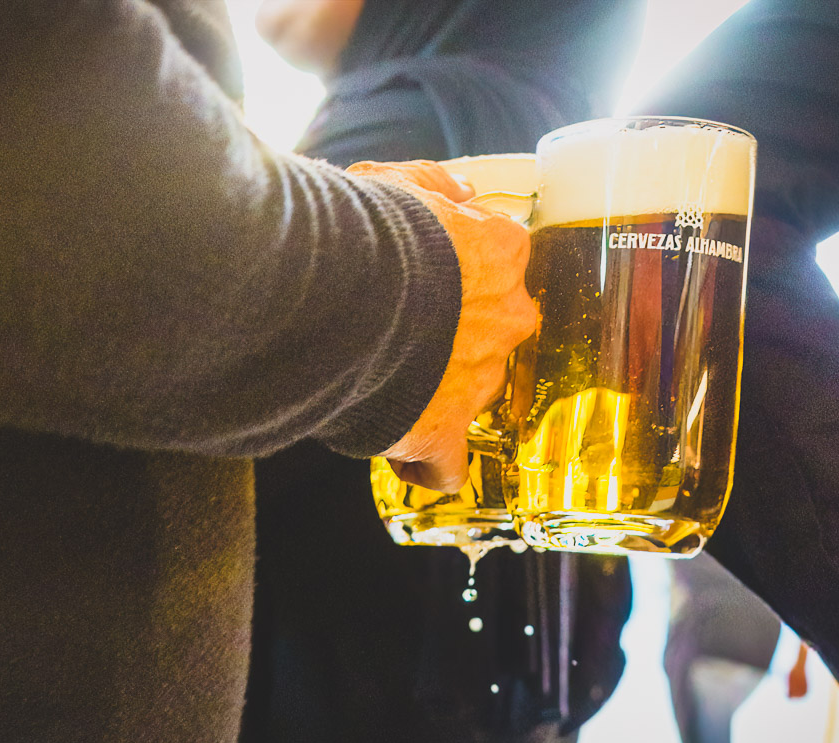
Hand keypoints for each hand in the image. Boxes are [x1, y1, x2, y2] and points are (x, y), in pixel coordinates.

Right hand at [347, 160, 535, 492]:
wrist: (332, 293)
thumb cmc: (363, 232)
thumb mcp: (396, 181)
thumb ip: (435, 184)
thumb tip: (462, 190)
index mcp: (500, 253)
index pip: (500, 262)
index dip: (460, 272)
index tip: (427, 277)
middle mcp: (506, 317)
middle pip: (492, 330)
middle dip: (455, 334)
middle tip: (401, 328)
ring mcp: (478, 379)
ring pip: (470, 391)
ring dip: (435, 388)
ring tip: (380, 381)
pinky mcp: (441, 433)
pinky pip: (446, 465)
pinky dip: (427, 464)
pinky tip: (404, 456)